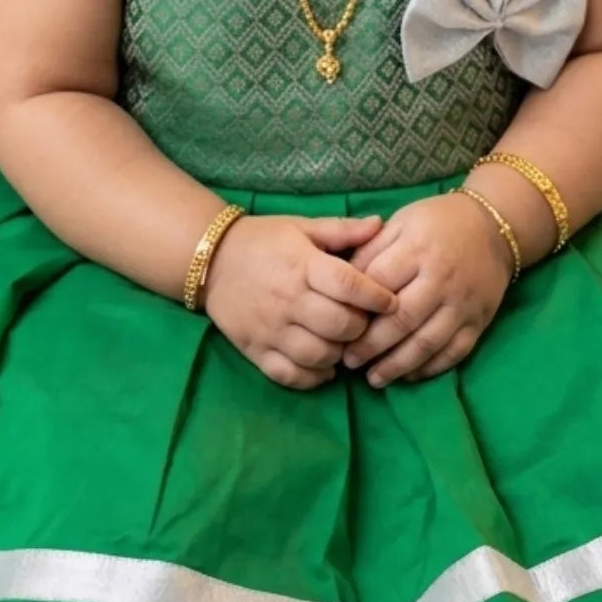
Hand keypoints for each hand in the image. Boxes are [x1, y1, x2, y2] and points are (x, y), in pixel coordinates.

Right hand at [202, 211, 400, 390]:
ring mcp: (270, 330)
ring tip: (343, 342)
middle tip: (364, 322)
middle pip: (339, 326)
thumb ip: (342, 230)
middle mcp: (287, 300)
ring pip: (319, 355)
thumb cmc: (264, 241)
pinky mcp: (255, 351)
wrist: (211, 260)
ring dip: (340, 353)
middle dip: (361, 327)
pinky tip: (324, 366)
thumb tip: (381, 224)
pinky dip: (313, 377)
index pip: (349, 285)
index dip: (377, 296)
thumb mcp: (301, 227)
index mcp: (303, 265)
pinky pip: (290, 375)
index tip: (391, 301)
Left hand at [338, 193, 516, 387]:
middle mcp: (442, 279)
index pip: (380, 284)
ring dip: (397, 365)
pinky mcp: (479, 322)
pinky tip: (408, 376)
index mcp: (418, 249)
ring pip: (428, 342)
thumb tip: (343, 286)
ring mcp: (463, 304)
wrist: (493, 228)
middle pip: (402, 320)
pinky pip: (454, 352)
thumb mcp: (400, 223)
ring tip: (373, 379)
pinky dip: (430, 368)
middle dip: (371, 345)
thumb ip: (370, 251)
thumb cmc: (436, 223)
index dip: (355, 308)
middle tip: (348, 360)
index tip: (335, 324)